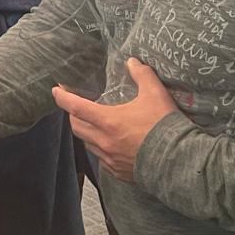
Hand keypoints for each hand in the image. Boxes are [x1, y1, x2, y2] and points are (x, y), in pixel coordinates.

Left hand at [52, 58, 179, 182]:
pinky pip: (100, 159)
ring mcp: (110, 159)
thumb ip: (143, 75)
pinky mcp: (118, 172)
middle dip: (73, 115)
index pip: (76, 107)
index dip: (63, 98)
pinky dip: (99, 148)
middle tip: (77, 106)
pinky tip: (109, 144)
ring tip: (93, 124)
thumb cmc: (164, 126)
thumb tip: (133, 62)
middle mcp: (104, 141)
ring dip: (86, 132)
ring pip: (87, 143)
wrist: (179, 162)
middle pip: (76, 126)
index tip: (56, 91)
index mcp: (108, 121)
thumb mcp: (156, 94)